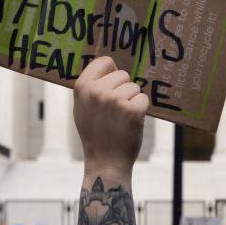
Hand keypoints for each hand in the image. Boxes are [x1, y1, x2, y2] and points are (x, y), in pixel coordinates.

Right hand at [72, 57, 148, 175]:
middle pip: (123, 74)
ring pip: (134, 87)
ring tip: (120, 119)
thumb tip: (108, 64)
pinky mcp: (132, 110)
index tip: (110, 88)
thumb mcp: (82, 107)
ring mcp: (114, 100)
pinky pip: (143, 99)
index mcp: (82, 87)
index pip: (104, 62)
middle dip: (123, 90)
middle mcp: (96, 91)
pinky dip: (141, 111)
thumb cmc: (95, 134)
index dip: (111, 74)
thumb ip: (91, 86)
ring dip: (132, 102)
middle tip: (114, 112)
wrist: (105, 162)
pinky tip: (130, 123)